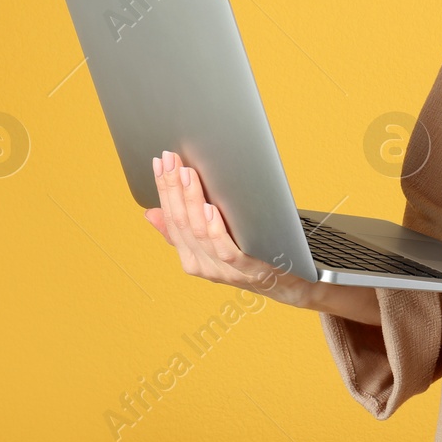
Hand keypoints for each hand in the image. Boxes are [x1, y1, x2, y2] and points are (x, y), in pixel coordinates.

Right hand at [145, 150, 318, 307]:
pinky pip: (227, 250)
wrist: (290, 281)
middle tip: (172, 160)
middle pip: (182, 223)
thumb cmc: (251, 254)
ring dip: (193, 200)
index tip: (160, 161)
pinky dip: (215, 229)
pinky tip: (211, 209)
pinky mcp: (250, 268)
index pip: (171, 219)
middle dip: (174, 188)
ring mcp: (226, 269)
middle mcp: (203, 265)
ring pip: (201, 234)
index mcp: (191, 257)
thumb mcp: (214, 242)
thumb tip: (151, 213)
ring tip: (189, 175)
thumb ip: (185, 230)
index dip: (164, 189)